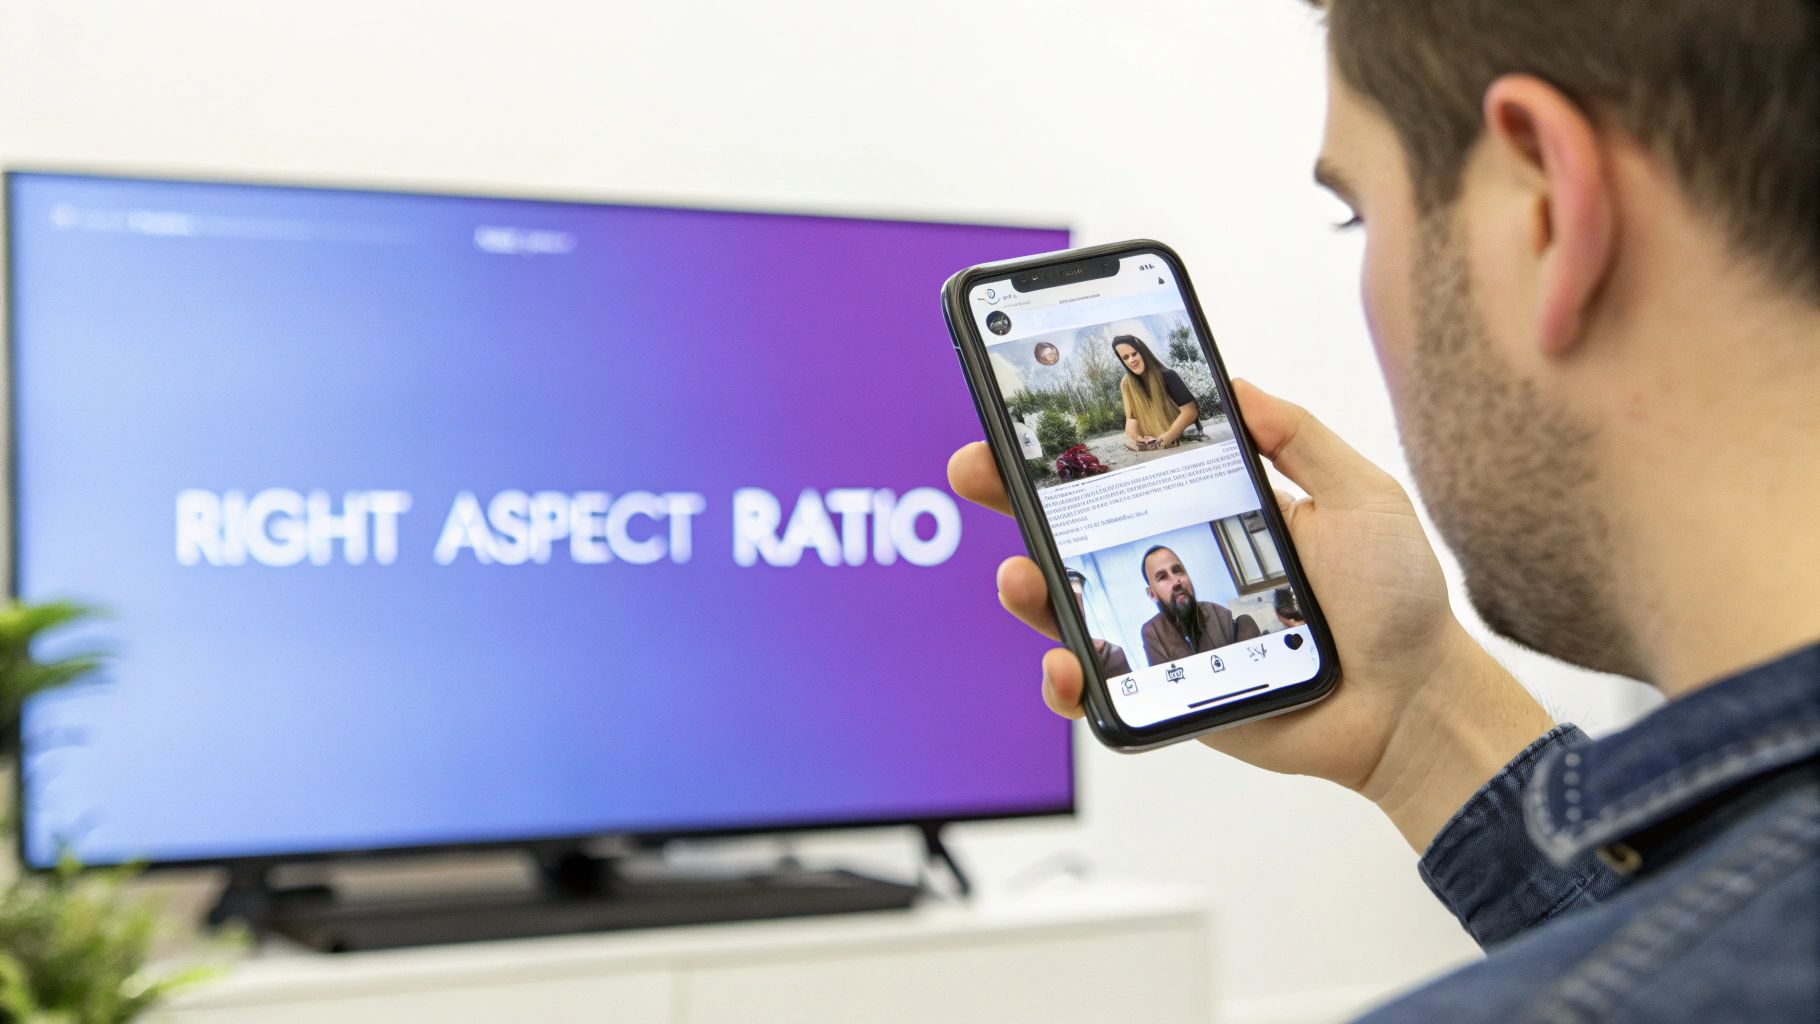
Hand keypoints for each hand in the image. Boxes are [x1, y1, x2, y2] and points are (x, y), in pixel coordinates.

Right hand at [948, 379, 1552, 849]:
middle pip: (1073, 528)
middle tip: (973, 468)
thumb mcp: (1360, 496)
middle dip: (1012, 495)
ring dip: (1028, 588)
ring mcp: (1164, 629)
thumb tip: (1233, 383)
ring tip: (1018, 573)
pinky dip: (1071, 680)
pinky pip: (1102, 687)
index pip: (1125, 468)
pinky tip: (1069, 666)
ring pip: (1071, 605)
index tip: (1025, 409)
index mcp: (1211, 511)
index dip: (1071, 441)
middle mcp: (1174, 565)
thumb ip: (1299, 438)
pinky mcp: (1168, 690)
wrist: (1415, 703)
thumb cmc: (1397, 601)